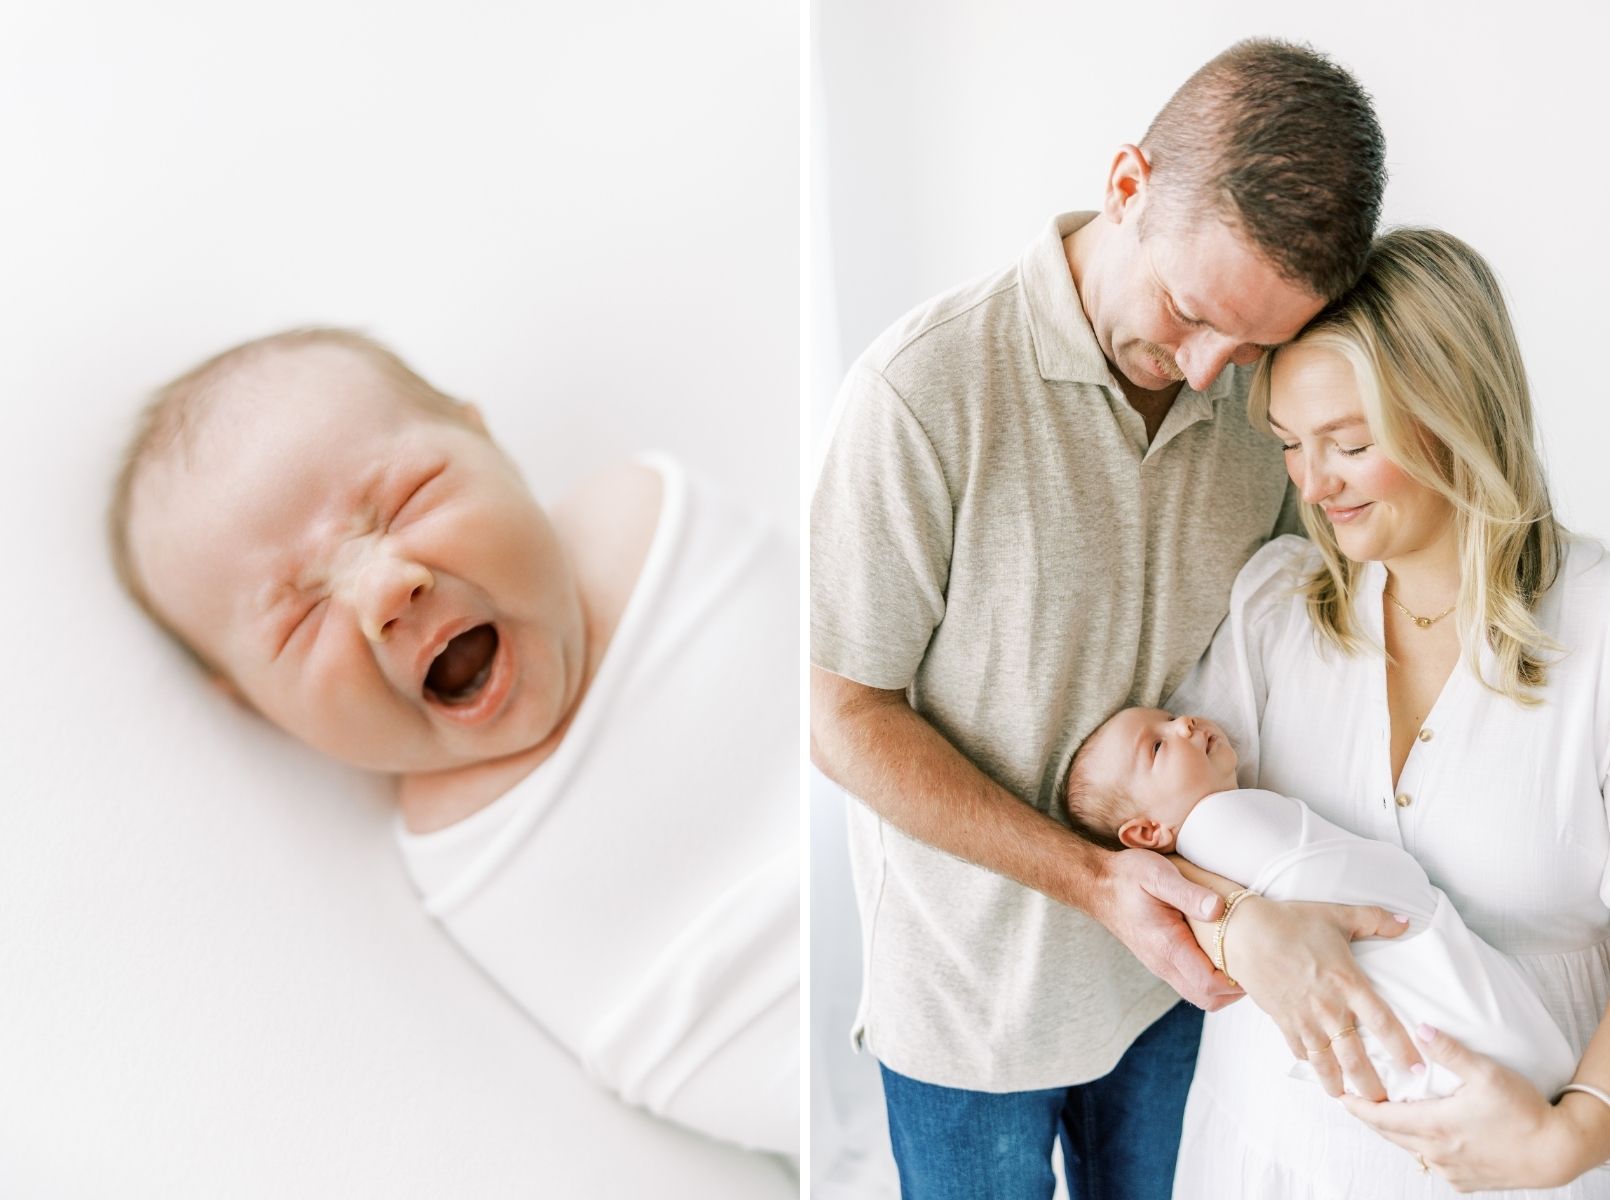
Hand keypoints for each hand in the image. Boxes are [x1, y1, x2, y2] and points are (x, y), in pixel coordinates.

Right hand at [1090, 849, 1242, 1011]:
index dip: (1236, 981)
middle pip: (1207, 999)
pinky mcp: (1161, 960)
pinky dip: (1210, 978)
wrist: (1097, 884)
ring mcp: (1161, 965)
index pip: (1209, 985)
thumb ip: (1189, 893)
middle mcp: (1164, 964)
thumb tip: (1219, 908)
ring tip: (1238, 957)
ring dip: (1223, 986)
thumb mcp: (1158, 875)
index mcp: (1167, 947)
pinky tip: (1219, 952)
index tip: (1253, 959)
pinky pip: (1190, 982)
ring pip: (1199, 994)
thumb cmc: (1127, 877)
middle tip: (1252, 962)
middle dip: (1235, 990)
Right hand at [1226, 897, 1416, 1100]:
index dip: (1403, 1050)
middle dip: (1371, 1085)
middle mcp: (1329, 1007)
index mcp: (1348, 983)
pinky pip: (1299, 1050)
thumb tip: (1406, 922)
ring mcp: (1304, 1018)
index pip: (1384, 1024)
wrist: (1244, 932)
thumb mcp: (1337, 915)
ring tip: (1350, 1099)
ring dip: (1338, 1084)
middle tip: (1384, 1102)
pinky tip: (1318, 1069)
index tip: (1418, 1071)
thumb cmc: (1291, 921)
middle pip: (1355, 1058)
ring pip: (1326, 1063)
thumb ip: (1375, 920)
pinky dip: (1310, 1063)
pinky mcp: (1283, 1020)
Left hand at [1340, 1025, 1578, 1190]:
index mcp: (1434, 1126)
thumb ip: (1449, 1051)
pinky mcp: (1466, 1181)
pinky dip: (1422, 1148)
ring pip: (1411, 1151)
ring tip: (1387, 1115)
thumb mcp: (1487, 1073)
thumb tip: (1419, 1028)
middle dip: (1372, 1118)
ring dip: (1397, 1133)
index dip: (1358, 1107)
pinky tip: (1426, 1135)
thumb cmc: (1524, 1111)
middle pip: (1391, 1135)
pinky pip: (1434, 1164)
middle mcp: (1437, 1152)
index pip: (1381, 1118)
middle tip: (1357, 1102)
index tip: (1340, 1097)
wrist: (1556, 1152)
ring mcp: (1451, 1171)